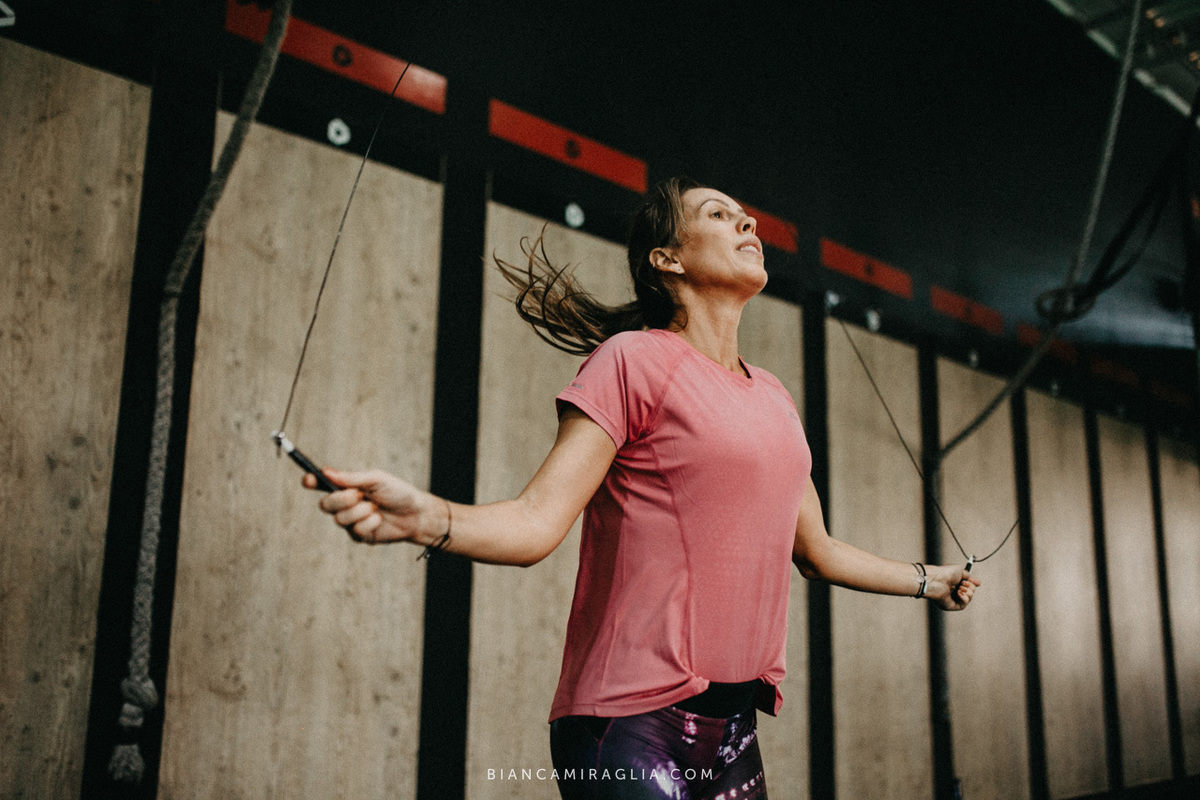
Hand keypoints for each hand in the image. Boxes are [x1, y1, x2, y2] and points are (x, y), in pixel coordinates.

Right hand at [302, 468, 445, 546]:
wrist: (415, 513)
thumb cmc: (397, 492)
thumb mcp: (376, 479)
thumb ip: (352, 478)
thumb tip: (327, 472)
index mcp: (346, 486)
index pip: (321, 484)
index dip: (311, 482)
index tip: (308, 480)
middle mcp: (345, 504)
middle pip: (325, 504)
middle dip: (342, 499)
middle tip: (360, 494)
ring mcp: (350, 521)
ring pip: (340, 519)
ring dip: (360, 511)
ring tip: (376, 507)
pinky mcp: (359, 536)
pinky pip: (355, 530)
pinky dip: (369, 522)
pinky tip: (379, 519)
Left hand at [928, 564, 980, 610]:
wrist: (937, 579)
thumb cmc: (946, 573)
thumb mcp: (960, 570)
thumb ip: (968, 575)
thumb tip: (976, 581)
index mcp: (954, 583)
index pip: (968, 585)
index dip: (974, 584)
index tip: (977, 582)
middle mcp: (953, 591)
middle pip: (971, 591)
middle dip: (970, 586)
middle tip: (962, 583)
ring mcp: (952, 599)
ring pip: (969, 598)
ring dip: (967, 591)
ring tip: (959, 587)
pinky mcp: (951, 606)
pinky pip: (964, 604)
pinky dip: (964, 598)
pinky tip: (959, 593)